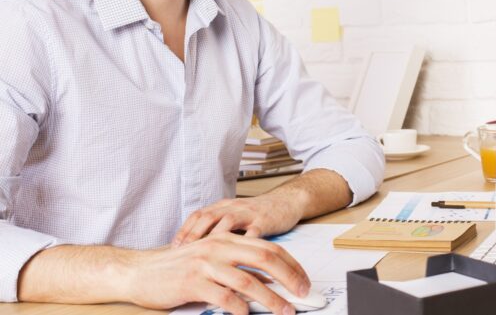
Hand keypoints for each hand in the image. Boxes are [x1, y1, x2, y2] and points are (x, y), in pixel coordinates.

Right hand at [126, 232, 309, 314]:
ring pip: (248, 280)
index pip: (269, 248)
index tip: (304, 281)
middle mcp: (219, 247)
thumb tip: (271, 281)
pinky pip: (224, 297)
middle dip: (289, 277)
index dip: (291, 264)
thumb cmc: (177, 268)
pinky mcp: (193, 282)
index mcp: (227, 239)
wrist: (140, 272)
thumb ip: (238, 265)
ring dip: (270, 299)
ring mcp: (206, 264)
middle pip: (265, 258)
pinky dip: (240, 309)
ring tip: (283, 311)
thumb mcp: (211, 259)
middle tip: (302, 294)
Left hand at [172, 193, 303, 246]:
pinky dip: (243, 245)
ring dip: (214, 239)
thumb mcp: (236, 216)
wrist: (287, 202)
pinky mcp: (265, 221)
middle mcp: (234, 207)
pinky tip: (236, 259)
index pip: (198, 215)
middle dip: (193, 234)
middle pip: (208, 217)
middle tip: (182, 251)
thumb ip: (219, 227)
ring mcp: (249, 213)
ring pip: (227, 222)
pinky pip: (253, 233)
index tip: (173, 247)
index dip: (185, 230)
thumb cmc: (259, 214)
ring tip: (204, 256)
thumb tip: (197, 249)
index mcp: (224, 206)